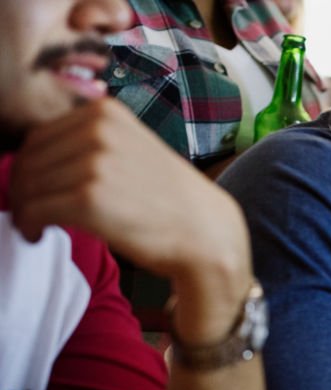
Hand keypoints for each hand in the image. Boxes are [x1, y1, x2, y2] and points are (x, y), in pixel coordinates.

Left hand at [9, 98, 250, 344]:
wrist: (206, 233)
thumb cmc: (170, 201)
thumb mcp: (133, 150)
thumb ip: (92, 144)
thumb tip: (38, 158)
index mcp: (107, 113)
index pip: (40, 134)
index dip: (29, 165)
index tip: (35, 188)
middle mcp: (98, 130)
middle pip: (29, 159)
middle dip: (23, 188)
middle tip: (31, 212)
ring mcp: (93, 163)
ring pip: (28, 184)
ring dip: (24, 209)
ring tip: (36, 225)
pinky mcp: (88, 199)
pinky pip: (35, 209)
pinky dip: (28, 225)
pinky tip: (40, 234)